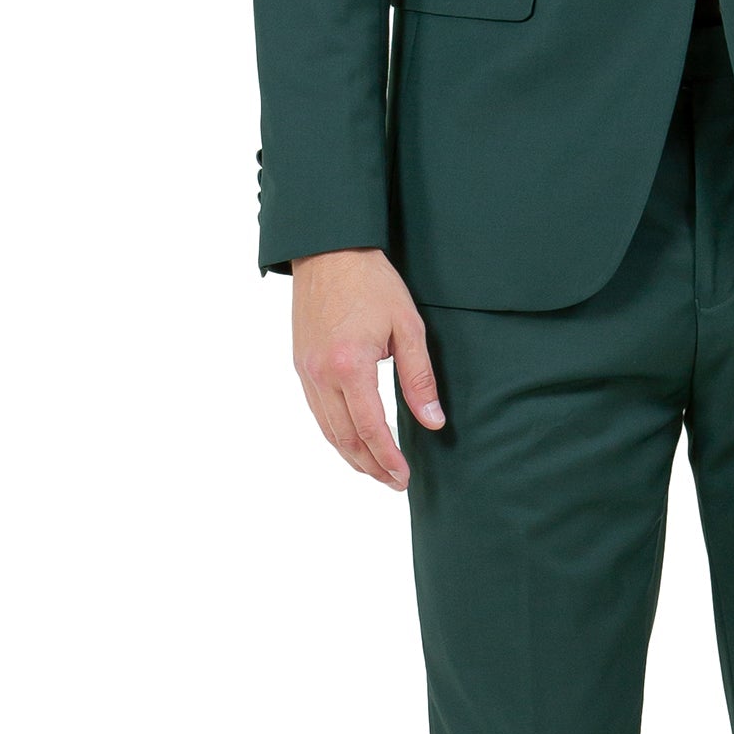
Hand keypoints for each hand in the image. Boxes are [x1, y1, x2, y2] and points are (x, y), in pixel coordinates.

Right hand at [290, 247, 443, 488]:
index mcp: (350, 366)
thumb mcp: (407, 327)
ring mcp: (306, 371)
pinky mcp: (300, 364)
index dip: (388, 458)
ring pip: (327, 430)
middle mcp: (321, 374)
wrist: (328, 250)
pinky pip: (317, 412)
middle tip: (394, 483)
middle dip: (371, 466)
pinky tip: (352, 442)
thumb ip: (419, 378)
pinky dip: (335, 435)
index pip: (370, 428)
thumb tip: (433, 421)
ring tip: (376, 471)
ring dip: (351, 456)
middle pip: (345, 438)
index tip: (404, 477)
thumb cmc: (372, 283)